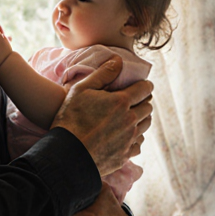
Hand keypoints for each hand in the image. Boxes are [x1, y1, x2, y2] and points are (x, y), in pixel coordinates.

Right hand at [51, 57, 152, 176]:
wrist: (66, 154)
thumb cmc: (71, 119)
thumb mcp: (81, 89)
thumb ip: (103, 73)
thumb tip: (118, 60)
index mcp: (122, 102)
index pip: (145, 89)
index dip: (145, 85)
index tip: (143, 85)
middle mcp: (130, 121)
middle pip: (148, 107)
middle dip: (144, 101)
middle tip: (135, 100)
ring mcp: (129, 140)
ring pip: (145, 126)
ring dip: (141, 119)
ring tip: (131, 116)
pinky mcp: (125, 155)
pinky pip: (138, 144)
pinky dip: (135, 138)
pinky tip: (126, 136)